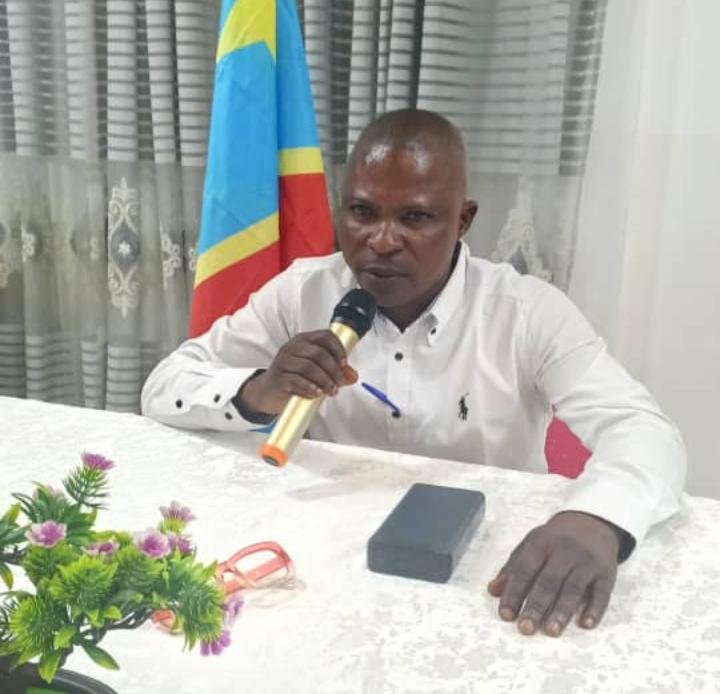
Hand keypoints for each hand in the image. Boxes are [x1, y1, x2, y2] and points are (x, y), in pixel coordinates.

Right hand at [239, 330, 357, 414]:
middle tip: (340, 382)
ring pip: (309, 367)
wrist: (266, 392)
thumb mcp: (314, 372)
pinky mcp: (278, 378)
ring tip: (332, 391)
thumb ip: (334, 371)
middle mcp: (292, 348)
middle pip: (319, 353)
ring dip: (325, 380)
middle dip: (334, 369)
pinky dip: (310, 387)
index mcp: (303, 341)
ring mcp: (283, 362)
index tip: (344, 363)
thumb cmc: (292, 377)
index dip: (338, 349)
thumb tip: (352, 376)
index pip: (325, 336)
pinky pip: (296, 381)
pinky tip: (317, 393)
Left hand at [487, 511, 619, 636]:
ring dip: (562, 611)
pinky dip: (594, 608)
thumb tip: (493, 590)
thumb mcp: (531, 544)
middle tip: (526, 628)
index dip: (514, 592)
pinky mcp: (606, 572)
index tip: (506, 614)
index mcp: (541, 544)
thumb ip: (512, 567)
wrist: (591, 523)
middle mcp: (564, 552)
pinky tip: (586, 624)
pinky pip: (601, 592)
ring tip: (551, 631)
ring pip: (573, 588)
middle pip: (548, 581)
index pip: (525, 569)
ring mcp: (586, 562)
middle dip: (536, 606)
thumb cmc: (555, 539)